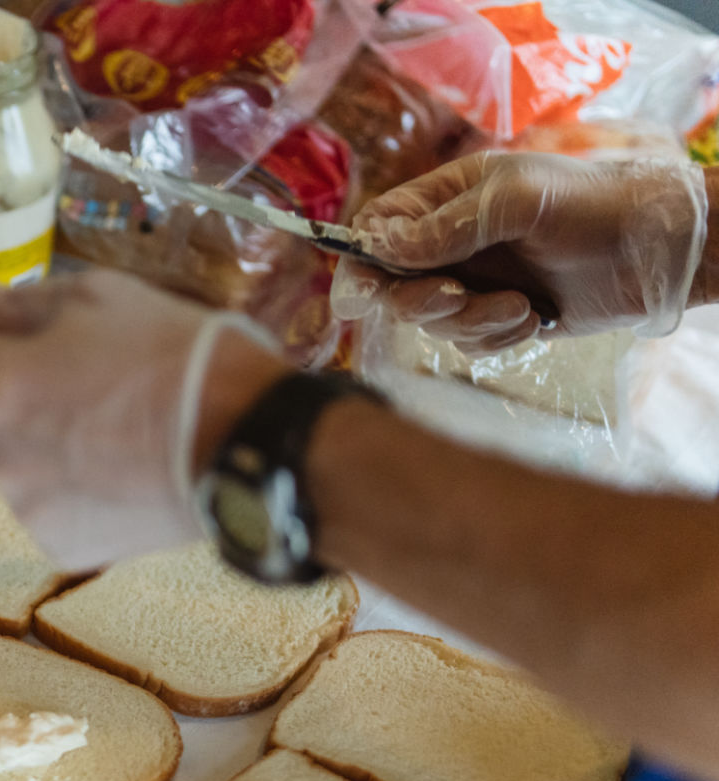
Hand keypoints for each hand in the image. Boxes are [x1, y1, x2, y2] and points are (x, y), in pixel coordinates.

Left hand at [0, 270, 285, 562]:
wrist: (245, 442)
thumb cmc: (175, 355)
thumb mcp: (99, 296)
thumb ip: (18, 302)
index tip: (8, 321)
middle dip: (19, 385)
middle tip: (90, 374)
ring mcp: (26, 508)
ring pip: (16, 459)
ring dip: (43, 439)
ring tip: (113, 425)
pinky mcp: (60, 545)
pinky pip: (50, 503)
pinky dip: (73, 486)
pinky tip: (120, 469)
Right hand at [332, 152, 707, 354]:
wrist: (657, 251)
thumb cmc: (594, 205)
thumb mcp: (519, 199)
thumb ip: (448, 224)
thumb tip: (379, 246)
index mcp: (446, 200)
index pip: (375, 230)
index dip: (360, 260)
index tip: (366, 286)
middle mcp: (451, 244)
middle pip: (390, 285)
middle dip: (418, 300)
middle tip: (452, 295)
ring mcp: (473, 282)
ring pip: (430, 322)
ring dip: (471, 321)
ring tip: (520, 306)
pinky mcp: (497, 319)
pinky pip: (468, 344)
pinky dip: (499, 336)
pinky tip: (536, 317)